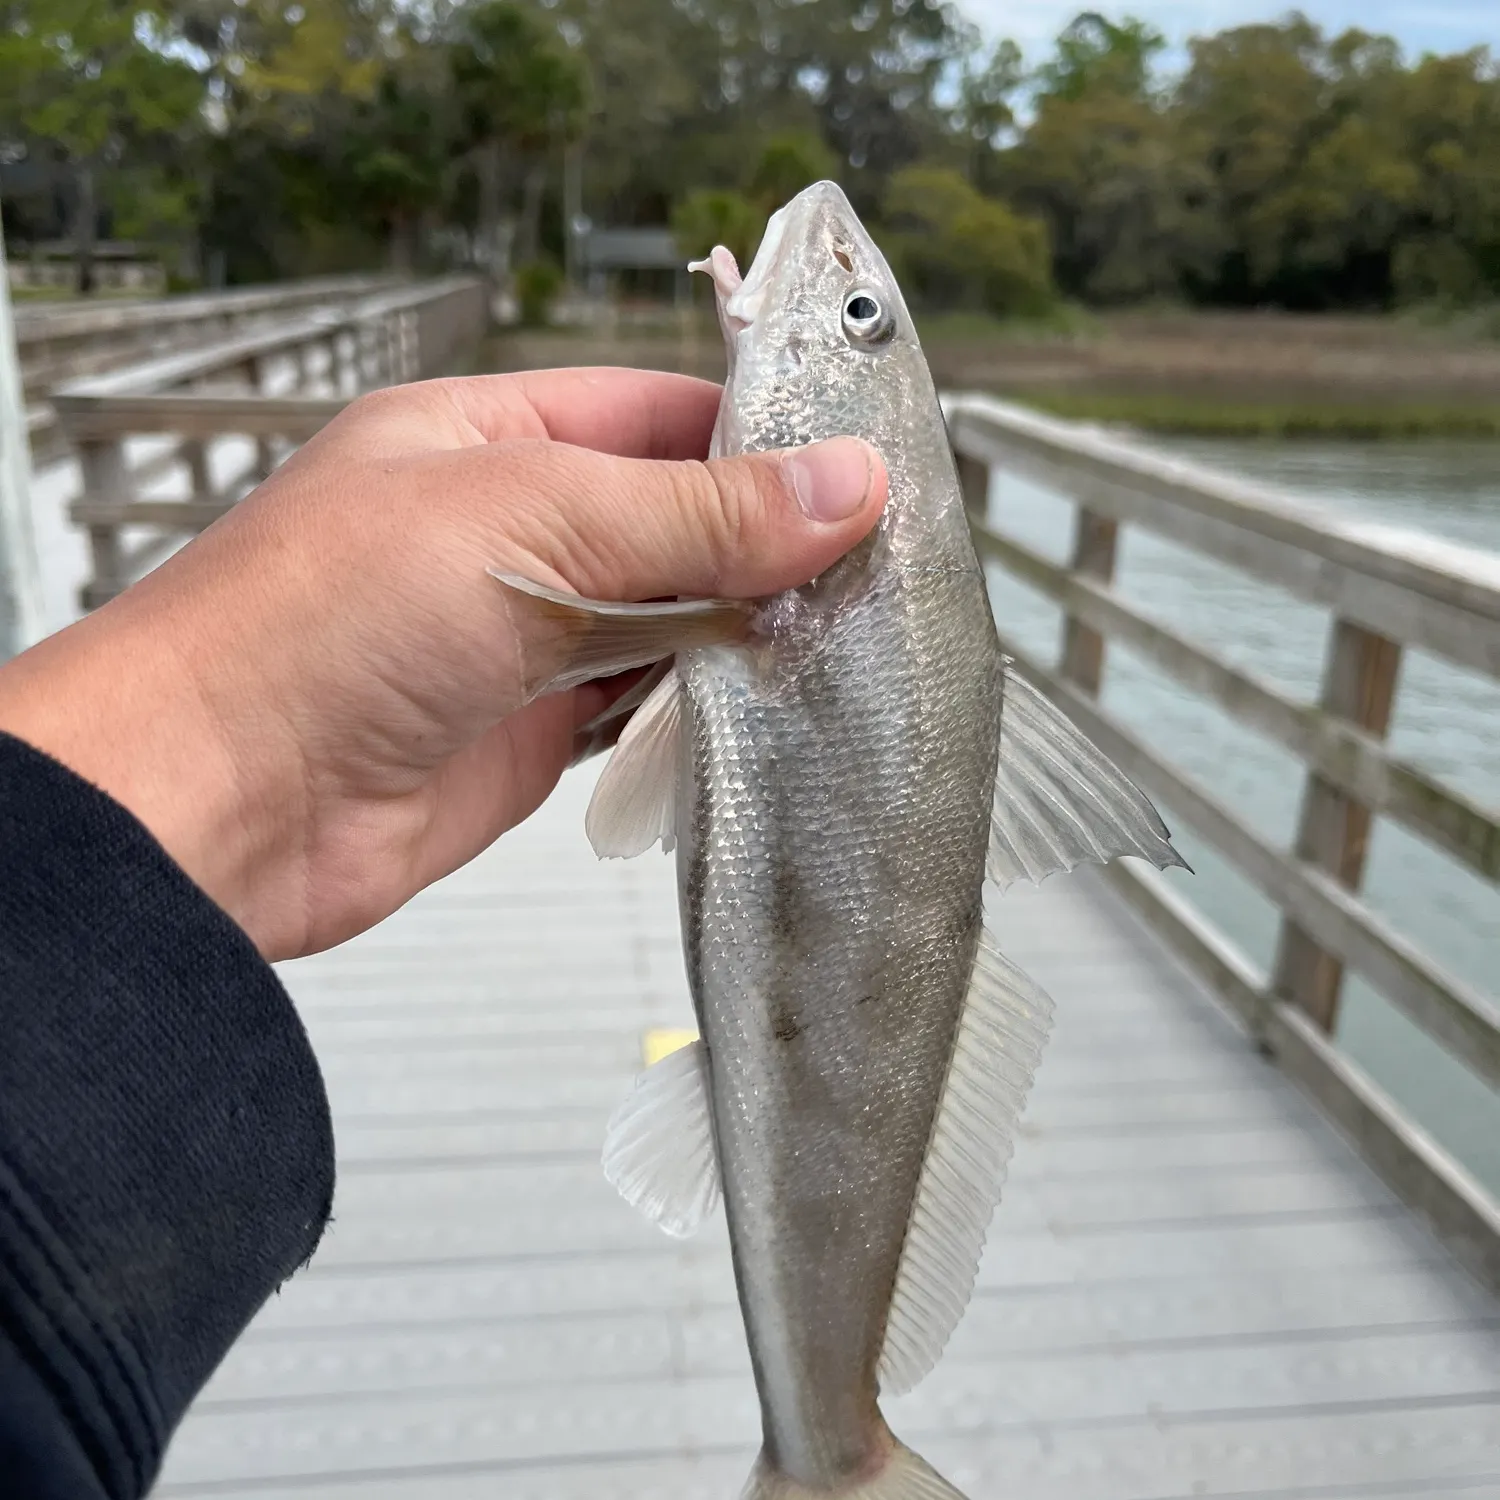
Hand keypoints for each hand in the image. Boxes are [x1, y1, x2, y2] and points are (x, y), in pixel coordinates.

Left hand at [0, 370, 884, 959]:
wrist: (222, 804)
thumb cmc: (315, 625)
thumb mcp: (531, 521)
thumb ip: (697, 511)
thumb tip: (841, 485)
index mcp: (487, 441)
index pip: (653, 414)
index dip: (755, 434)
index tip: (855, 465)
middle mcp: (505, 535)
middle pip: (670, 523)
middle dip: (760, 544)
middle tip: (861, 564)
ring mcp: (519, 640)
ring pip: (666, 622)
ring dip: (737, 633)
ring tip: (829, 636)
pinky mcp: (530, 736)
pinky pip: (640, 711)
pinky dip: (698, 711)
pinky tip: (755, 707)